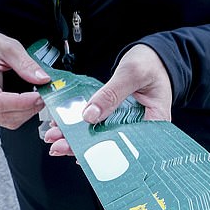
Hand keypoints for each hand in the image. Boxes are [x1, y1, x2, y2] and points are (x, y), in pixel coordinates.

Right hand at [0, 31, 50, 128]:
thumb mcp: (8, 46)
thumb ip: (26, 64)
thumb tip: (43, 80)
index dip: (21, 103)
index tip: (39, 97)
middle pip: (0, 114)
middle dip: (26, 109)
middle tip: (43, 98)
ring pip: (2, 120)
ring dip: (24, 114)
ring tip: (36, 100)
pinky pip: (0, 118)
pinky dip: (17, 114)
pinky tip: (26, 103)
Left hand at [45, 44, 172, 155]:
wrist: (152, 56)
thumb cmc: (152, 63)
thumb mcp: (132, 73)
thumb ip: (111, 93)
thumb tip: (90, 116)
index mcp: (154, 123)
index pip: (129, 146)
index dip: (105, 153)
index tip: (82, 153)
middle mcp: (141, 128)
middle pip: (111, 145)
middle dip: (83, 148)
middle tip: (59, 146)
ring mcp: (127, 123)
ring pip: (101, 137)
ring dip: (77, 139)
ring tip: (56, 138)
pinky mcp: (116, 117)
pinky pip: (98, 125)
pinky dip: (81, 126)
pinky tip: (64, 127)